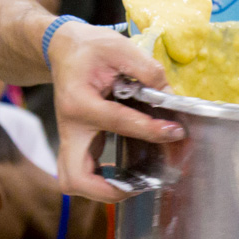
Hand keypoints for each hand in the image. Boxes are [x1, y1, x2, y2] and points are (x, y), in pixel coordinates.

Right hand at [48, 21, 183, 200]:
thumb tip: (169, 95)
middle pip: (75, 179)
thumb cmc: (89, 48)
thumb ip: (146, 69)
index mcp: (79, 102)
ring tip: (134, 183)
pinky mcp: (76, 143)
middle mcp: (69, 127)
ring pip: (72, 182)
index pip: (117, 123)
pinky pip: (81, 173)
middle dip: (108, 189)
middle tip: (140, 183)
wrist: (64, 48)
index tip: (174, 131)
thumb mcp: (119, 47)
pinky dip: (100, 182)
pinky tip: (125, 174)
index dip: (149, 130)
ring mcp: (69, 139)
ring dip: (100, 191)